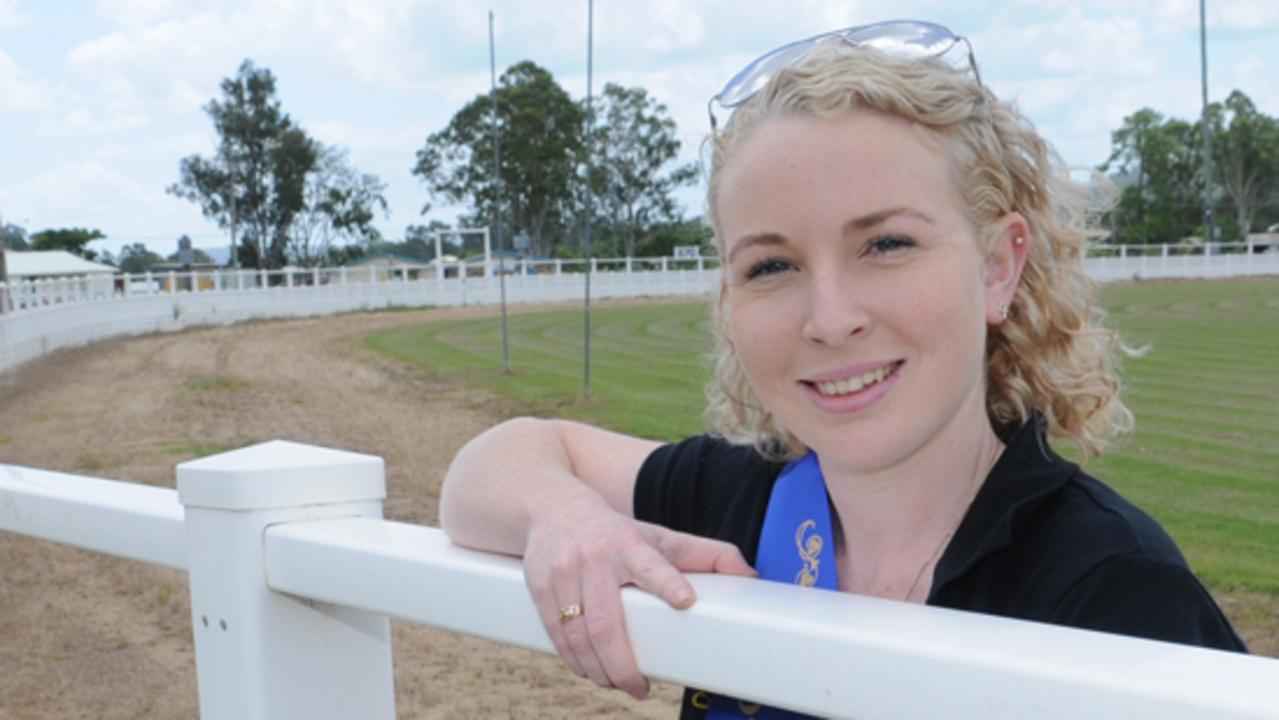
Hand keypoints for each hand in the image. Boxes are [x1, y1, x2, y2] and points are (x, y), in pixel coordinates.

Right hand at [523, 496, 755, 698]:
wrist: (551, 508)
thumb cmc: (615, 530)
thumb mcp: (658, 535)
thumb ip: (703, 554)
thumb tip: (750, 575)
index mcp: (628, 543)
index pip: (652, 563)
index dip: (668, 581)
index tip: (685, 600)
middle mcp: (594, 558)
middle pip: (606, 621)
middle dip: (622, 664)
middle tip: (639, 687)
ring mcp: (563, 573)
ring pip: (578, 634)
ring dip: (598, 670)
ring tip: (617, 684)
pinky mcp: (540, 587)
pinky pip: (556, 634)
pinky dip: (574, 660)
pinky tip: (589, 671)